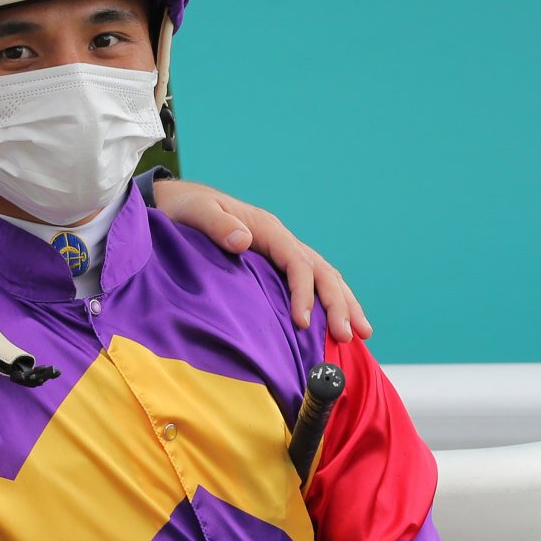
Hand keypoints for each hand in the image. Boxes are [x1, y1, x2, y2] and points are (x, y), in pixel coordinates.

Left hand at [152, 178, 371, 341]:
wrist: (180, 204)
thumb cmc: (186, 209)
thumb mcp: (196, 212)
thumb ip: (217, 225)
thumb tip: (243, 241)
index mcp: (267, 230)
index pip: (297, 263)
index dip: (304, 293)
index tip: (302, 323)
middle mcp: (281, 240)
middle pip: (321, 272)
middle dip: (338, 304)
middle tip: (349, 336)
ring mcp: (282, 252)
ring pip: (324, 277)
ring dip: (344, 304)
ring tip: (361, 334)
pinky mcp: (276, 264)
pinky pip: (310, 282)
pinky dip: (328, 302)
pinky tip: (336, 323)